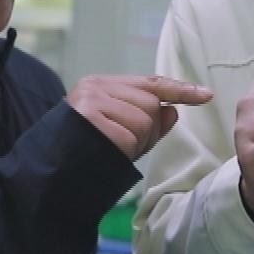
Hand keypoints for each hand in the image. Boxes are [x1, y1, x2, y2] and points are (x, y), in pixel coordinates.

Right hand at [68, 74, 214, 160]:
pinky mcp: (89, 119)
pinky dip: (126, 150)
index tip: (206, 95)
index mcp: (103, 84)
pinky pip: (129, 137)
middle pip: (151, 104)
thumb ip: (148, 120)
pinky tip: (108, 151)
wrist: (47, 170)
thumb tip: (173, 109)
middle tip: (123, 144)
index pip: (151, 83)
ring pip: (144, 121)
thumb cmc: (86, 150)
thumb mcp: (120, 132)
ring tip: (112, 148)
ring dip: (137, 142)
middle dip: (147, 131)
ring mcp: (92, 101)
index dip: (180, 90)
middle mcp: (96, 87)